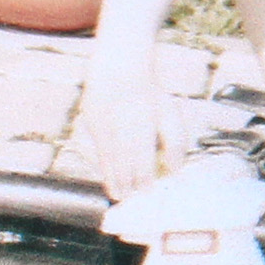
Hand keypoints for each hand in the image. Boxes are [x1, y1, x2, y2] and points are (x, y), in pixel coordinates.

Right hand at [80, 55, 172, 198]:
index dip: (144, 173)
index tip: (147, 190)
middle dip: (126, 180)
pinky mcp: (88, 117)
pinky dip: (96, 161)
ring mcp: (101, 118)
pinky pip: (89, 145)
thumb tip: (175, 169)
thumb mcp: (170, 113)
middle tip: (129, 199)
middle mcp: (120, 118)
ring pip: (105, 153)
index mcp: (143, 116)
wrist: (120, 66)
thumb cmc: (149, 94)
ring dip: (110, 176)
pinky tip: (104, 174)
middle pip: (123, 156)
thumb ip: (175, 141)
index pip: (143, 151)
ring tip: (116, 193)